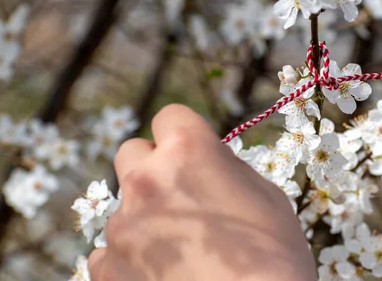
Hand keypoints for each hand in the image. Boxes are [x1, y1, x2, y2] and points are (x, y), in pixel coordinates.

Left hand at [87, 104, 315, 280]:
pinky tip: (159, 273)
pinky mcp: (108, 267)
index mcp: (188, 150)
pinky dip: (128, 259)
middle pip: (131, 152)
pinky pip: (107, 251)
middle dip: (151, 167)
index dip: (182, 134)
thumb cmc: (274, 256)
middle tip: (178, 196)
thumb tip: (208, 163)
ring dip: (144, 218)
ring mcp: (122, 225)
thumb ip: (225, 168)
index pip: (169, 117)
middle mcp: (146, 179)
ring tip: (179, 249)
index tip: (190, 154)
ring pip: (123, 206)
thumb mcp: (266, 195)